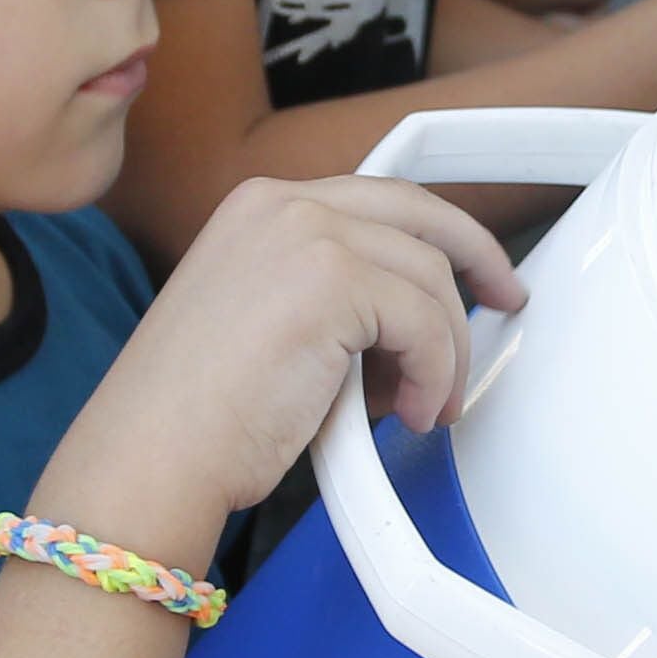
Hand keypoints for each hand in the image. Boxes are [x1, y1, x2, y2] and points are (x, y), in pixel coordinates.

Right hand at [37, 173, 522, 562]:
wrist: (150, 458)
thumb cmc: (194, 420)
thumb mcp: (268, 328)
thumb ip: (334, 303)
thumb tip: (411, 328)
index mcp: (258, 206)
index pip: (377, 199)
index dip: (438, 234)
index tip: (474, 269)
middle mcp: (282, 202)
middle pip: (418, 211)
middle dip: (476, 258)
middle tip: (507, 303)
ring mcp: (306, 233)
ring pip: (429, 276)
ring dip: (445, 350)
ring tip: (426, 406)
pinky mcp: (332, 278)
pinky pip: (425, 322)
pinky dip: (435, 373)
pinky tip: (411, 413)